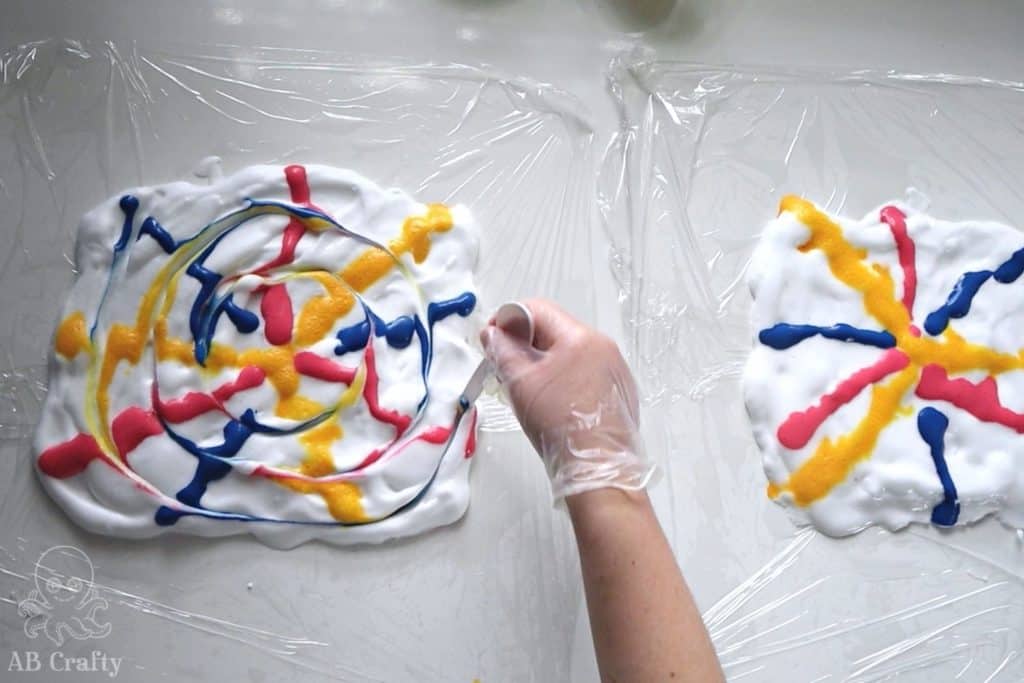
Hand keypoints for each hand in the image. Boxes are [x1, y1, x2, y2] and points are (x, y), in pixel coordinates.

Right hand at [479, 299, 655, 499]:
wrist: (598, 468)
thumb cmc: (558, 422)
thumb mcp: (520, 382)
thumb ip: (502, 350)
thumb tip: (493, 332)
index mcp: (580, 337)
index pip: (537, 309)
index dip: (508, 321)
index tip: (492, 343)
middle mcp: (603, 346)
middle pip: (554, 331)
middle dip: (524, 345)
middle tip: (505, 370)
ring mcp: (614, 369)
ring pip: (568, 353)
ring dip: (544, 363)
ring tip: (529, 391)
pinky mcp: (618, 391)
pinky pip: (584, 373)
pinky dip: (564, 379)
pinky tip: (555, 404)